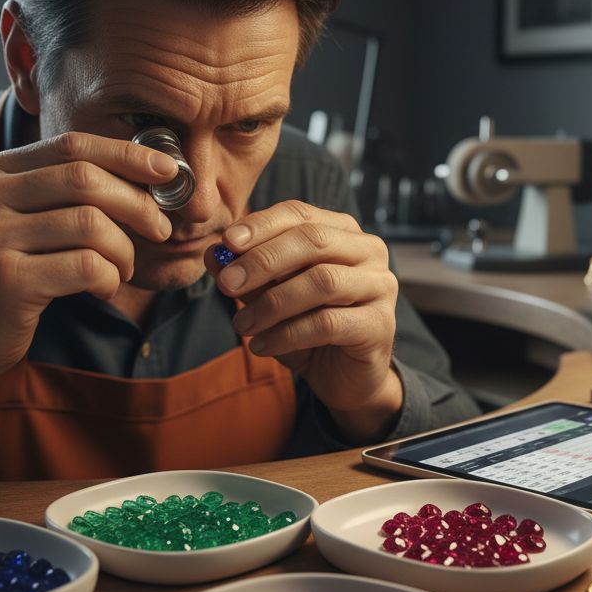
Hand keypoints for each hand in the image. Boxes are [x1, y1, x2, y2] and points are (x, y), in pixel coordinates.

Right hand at [0, 131, 177, 437]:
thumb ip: (59, 194)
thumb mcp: (16, 222)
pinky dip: (110, 278)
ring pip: (92, 224)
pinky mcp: (7, 282)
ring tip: (122, 269)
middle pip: (86, 178)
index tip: (169, 171)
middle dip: (138, 203)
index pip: (71, 145)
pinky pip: (87, 267)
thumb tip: (143, 174)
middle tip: (160, 229)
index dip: (127, 154)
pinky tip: (103, 289)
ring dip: (124, 250)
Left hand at [205, 200, 402, 442]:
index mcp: (342, 231)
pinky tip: (261, 345)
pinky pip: (328, 323)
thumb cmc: (308, 329)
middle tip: (227, 284)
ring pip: (322, 282)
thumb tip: (211, 253)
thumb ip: (246, 274)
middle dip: (264, 260)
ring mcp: (380, 286)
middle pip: (314, 241)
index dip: (262, 225)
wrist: (344, 378)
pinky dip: (287, 334)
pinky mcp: (380, 325)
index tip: (226, 242)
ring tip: (242, 324)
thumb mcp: (270, 297)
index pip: (300, 214)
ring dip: (273, 303)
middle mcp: (368, 251)